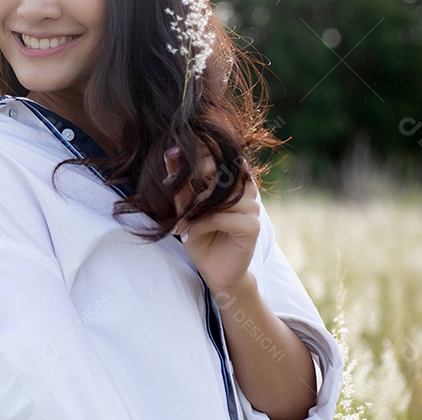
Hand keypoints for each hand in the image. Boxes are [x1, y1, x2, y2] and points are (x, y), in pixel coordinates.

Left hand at [167, 147, 259, 292]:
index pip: (220, 156)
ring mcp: (252, 207)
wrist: (213, 269)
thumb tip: (171, 152)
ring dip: (194, 207)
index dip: (198, 155)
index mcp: (233, 181)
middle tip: (169, 185)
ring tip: (178, 221)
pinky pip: (223, 217)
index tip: (173, 154)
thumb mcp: (186, 207)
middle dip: (193, 176)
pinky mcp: (252, 226)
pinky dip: (201, 224)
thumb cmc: (200, 235)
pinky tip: (187, 234)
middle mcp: (246, 190)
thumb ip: (181, 182)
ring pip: (220, 196)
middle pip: (222, 171)